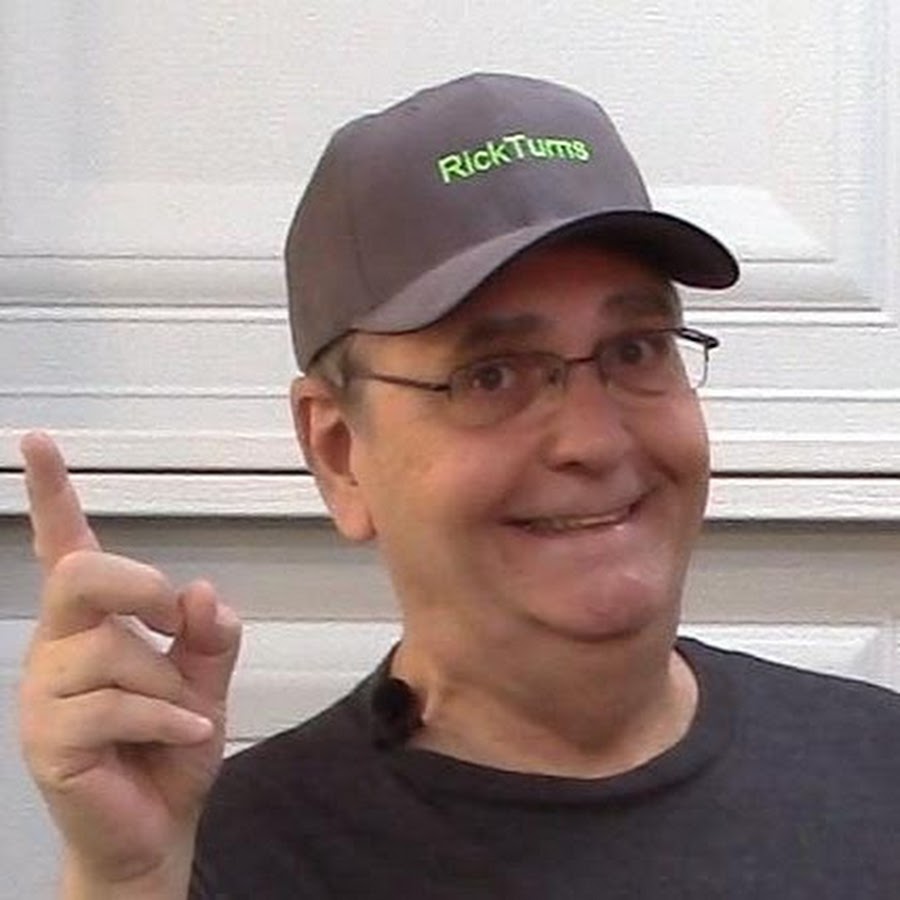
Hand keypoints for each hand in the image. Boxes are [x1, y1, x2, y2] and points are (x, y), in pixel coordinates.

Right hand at [17, 432, 241, 896]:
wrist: (157, 826)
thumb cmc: (171, 744)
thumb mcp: (204, 679)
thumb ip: (209, 633)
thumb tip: (200, 590)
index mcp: (93, 623)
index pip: (66, 547)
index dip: (52, 494)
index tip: (39, 442)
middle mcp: (58, 646)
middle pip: (79, 576)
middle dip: (138, 586)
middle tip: (170, 618)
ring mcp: (45, 693)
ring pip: (113, 652)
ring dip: (168, 683)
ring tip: (179, 714)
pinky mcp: (47, 739)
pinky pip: (116, 705)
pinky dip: (168, 717)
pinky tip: (184, 734)